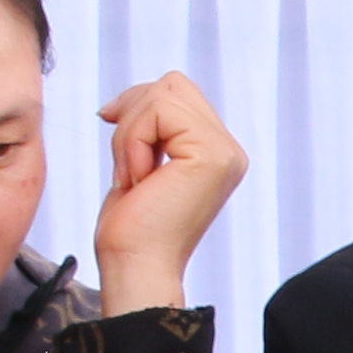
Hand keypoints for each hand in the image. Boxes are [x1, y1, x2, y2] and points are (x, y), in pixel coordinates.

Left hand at [89, 71, 245, 315]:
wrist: (135, 268)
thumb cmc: (131, 229)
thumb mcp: (140, 164)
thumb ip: (150, 129)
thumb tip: (125, 99)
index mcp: (218, 152)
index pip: (177, 91)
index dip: (138, 109)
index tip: (122, 153)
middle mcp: (230, 150)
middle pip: (172, 84)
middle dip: (133, 116)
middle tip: (127, 167)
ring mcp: (225, 152)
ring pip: (162, 94)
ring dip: (130, 133)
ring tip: (133, 176)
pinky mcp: (210, 155)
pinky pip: (157, 112)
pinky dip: (132, 141)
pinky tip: (139, 179)